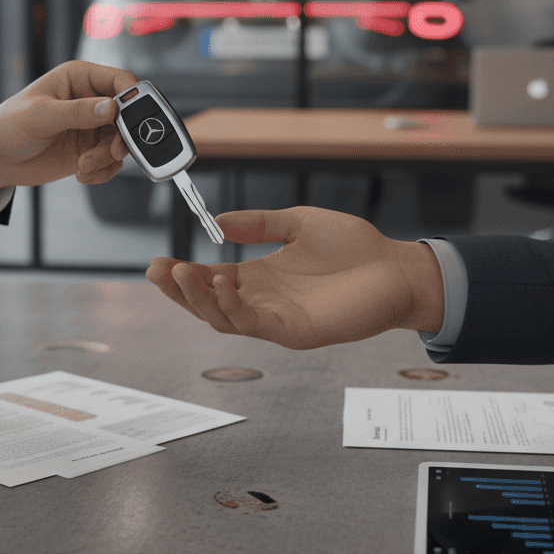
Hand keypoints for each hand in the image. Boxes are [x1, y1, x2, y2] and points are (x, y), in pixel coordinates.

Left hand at [0, 61, 137, 193]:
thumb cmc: (8, 125)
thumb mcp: (40, 115)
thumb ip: (76, 111)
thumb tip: (111, 108)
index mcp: (80, 79)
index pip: (120, 81)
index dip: (133, 99)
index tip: (129, 121)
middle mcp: (90, 100)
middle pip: (129, 114)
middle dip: (123, 136)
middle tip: (113, 151)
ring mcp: (92, 126)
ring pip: (122, 141)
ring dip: (108, 157)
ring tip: (85, 164)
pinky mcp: (90, 149)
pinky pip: (112, 161)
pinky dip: (103, 171)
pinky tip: (82, 173)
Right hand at [146, 207, 443, 348]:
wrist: (397, 268)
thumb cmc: (355, 247)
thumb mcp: (297, 222)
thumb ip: (259, 223)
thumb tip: (218, 222)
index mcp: (260, 277)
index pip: (210, 279)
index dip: (183, 273)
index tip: (158, 262)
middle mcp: (263, 300)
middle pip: (207, 303)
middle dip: (178, 291)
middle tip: (156, 271)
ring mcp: (277, 318)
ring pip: (223, 318)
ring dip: (197, 298)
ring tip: (180, 274)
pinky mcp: (295, 331)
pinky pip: (254, 323)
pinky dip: (232, 306)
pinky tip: (221, 281)